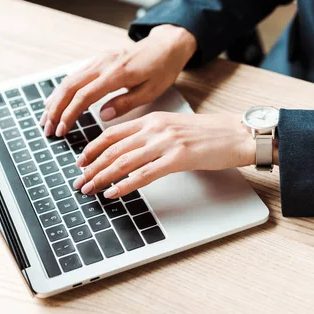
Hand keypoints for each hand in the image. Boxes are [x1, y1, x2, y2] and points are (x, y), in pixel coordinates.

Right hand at [40, 25, 196, 136]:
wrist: (166, 45)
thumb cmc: (162, 69)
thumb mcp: (151, 91)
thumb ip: (126, 103)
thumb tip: (102, 116)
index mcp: (116, 73)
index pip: (84, 95)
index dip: (69, 114)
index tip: (61, 130)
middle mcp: (103, 63)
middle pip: (69, 87)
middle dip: (55, 110)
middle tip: (47, 129)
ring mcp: (99, 59)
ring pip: (68, 80)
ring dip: (55, 100)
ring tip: (46, 119)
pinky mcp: (98, 59)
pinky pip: (75, 75)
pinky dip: (62, 91)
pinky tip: (56, 102)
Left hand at [71, 112, 257, 197]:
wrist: (235, 134)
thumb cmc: (207, 134)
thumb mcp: (172, 127)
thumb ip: (150, 135)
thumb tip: (128, 149)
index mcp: (152, 119)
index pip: (112, 133)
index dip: (92, 148)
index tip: (81, 161)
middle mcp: (155, 128)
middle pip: (113, 149)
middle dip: (92, 167)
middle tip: (78, 181)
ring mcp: (165, 143)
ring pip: (124, 162)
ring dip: (102, 178)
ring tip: (89, 189)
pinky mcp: (178, 158)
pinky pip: (144, 174)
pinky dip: (125, 185)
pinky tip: (113, 193)